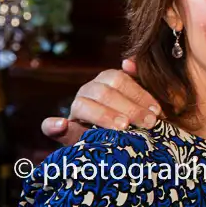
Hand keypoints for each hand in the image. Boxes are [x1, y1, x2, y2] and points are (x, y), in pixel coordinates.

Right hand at [41, 59, 161, 145]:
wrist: (120, 145)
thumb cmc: (136, 119)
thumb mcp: (142, 101)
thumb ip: (140, 80)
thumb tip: (128, 61)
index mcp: (107, 80)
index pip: (121, 80)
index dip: (139, 95)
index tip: (156, 112)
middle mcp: (89, 90)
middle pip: (105, 92)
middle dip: (129, 108)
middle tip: (147, 123)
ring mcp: (74, 108)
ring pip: (83, 105)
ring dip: (103, 115)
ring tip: (122, 127)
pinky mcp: (62, 129)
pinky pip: (48, 126)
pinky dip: (53, 125)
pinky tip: (61, 125)